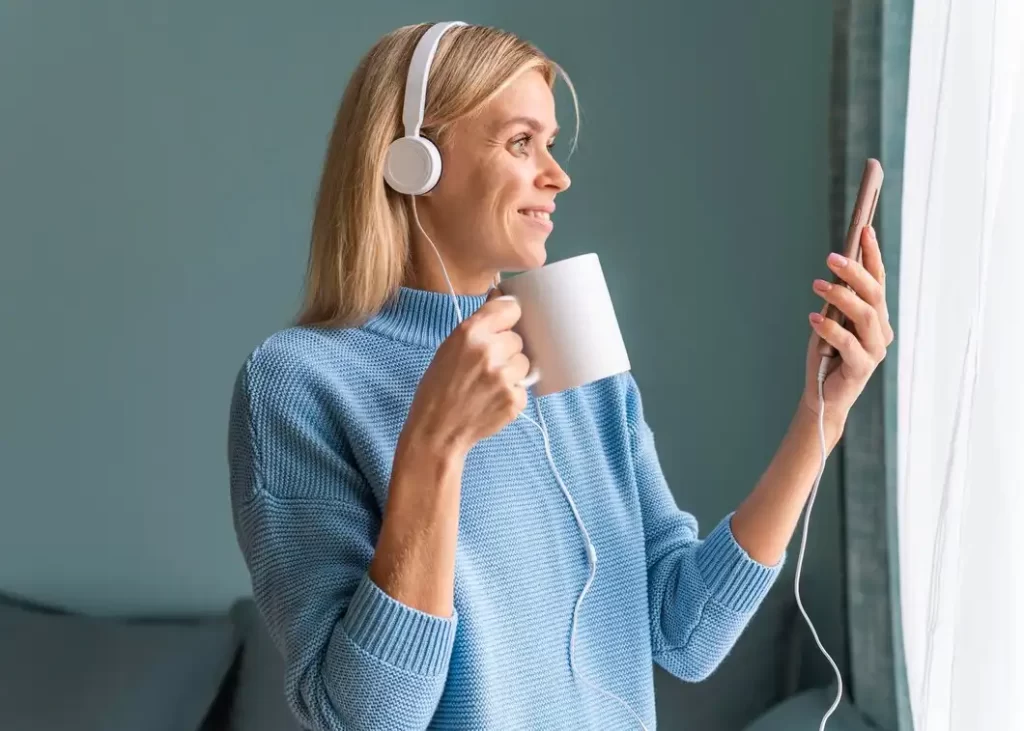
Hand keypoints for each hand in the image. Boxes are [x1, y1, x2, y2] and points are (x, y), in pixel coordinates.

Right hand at [402, 290, 529, 457]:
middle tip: (485, 366)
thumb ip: (478, 325)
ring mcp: (504, 377)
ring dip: (512, 371)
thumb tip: (503, 299)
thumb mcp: (448, 348)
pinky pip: (524, 386)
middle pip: (518, 338)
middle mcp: (489, 351)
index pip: (511, 308)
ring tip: (488, 384)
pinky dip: (512, 392)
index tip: (504, 326)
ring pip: (524, 362)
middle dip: (506, 350)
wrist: (437, 431)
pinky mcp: (514, 399)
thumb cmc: (438, 389)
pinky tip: (492, 399)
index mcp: (470, 332)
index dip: (508, 318)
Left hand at [801, 225, 894, 442]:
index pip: (878, 280)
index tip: (864, 230)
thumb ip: (838, 301)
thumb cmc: (827, 355)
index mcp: (876, 316)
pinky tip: (814, 319)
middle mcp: (880, 331)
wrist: (822, 395)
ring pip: (865, 315)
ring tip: (817, 285)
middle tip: (831, 258)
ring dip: (841, 297)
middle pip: (874, 294)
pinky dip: (830, 329)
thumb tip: (837, 269)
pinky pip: (849, 343)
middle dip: (854, 272)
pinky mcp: (862, 368)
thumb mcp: (830, 321)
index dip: (872, 255)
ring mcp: (874, 350)